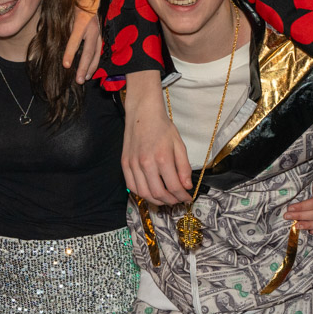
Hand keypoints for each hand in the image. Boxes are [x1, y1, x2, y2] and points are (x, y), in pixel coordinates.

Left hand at [63, 8, 103, 84]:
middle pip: (88, 51)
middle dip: (83, 67)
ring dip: (91, 67)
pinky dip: (95, 62)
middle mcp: (92, 28)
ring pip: (96, 53)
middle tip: (78, 80)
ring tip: (85, 78)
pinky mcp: (101, 36)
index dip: (70, 53)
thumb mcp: (65, 14)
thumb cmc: (72, 5)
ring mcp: (98, 32)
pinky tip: (90, 71)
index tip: (65, 65)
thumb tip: (49, 41)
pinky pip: (98, 51)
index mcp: (81, 22)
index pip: (75, 40)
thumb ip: (59, 27)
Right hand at [120, 71, 191, 203]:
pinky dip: (142, 194)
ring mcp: (133, 164)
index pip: (174, 186)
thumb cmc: (162, 126)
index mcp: (162, 157)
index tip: (188, 198)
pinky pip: (132, 186)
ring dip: (157, 201)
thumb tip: (186, 186)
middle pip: (159, 193)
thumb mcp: (179, 144)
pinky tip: (151, 192)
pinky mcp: (125, 163)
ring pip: (144, 193)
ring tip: (166, 199)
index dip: (183, 196)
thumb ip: (184, 167)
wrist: (142, 113)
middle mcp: (146, 163)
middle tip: (178, 200)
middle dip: (171, 201)